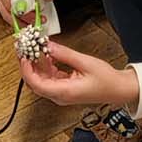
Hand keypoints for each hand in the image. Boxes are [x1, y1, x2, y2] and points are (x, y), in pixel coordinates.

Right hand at [0, 0, 58, 22]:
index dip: (20, 3)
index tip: (29, 10)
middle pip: (8, 4)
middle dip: (23, 15)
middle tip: (36, 18)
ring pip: (6, 12)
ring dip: (21, 20)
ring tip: (35, 21)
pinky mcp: (2, 1)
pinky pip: (7, 15)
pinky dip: (18, 20)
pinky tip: (28, 21)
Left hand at [18, 40, 138, 109]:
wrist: (117, 90)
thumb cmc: (106, 80)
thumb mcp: (85, 62)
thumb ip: (64, 54)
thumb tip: (48, 46)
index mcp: (64, 92)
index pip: (36, 84)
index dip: (27, 70)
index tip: (24, 56)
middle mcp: (60, 96)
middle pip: (35, 83)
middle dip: (28, 66)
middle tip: (25, 50)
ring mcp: (62, 93)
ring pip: (42, 81)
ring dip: (37, 66)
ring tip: (35, 50)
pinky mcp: (64, 89)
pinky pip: (50, 79)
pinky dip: (46, 67)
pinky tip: (48, 56)